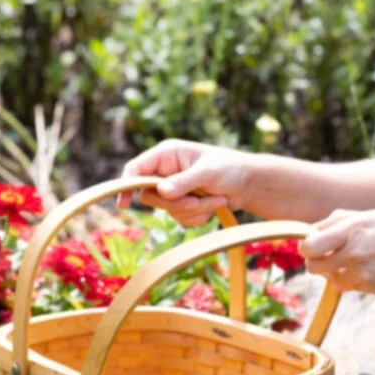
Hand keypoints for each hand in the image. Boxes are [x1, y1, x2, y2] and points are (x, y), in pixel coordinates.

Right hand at [116, 139, 254, 226]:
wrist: (250, 184)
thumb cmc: (231, 168)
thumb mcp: (209, 173)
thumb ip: (185, 182)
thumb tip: (162, 191)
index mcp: (167, 154)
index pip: (136, 169)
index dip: (126, 185)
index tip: (123, 203)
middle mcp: (166, 171)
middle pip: (150, 196)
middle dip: (176, 203)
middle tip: (199, 200)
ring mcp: (173, 189)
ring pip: (168, 210)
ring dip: (194, 210)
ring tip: (217, 199)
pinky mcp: (182, 204)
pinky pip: (180, 219)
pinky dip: (199, 217)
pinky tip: (215, 206)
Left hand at [296, 208, 374, 295]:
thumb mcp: (371, 214)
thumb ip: (339, 221)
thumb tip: (314, 230)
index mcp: (352, 231)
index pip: (308, 247)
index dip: (306, 247)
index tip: (312, 245)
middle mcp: (355, 255)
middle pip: (314, 268)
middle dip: (316, 262)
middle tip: (328, 255)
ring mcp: (364, 275)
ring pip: (332, 279)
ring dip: (337, 271)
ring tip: (359, 258)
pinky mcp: (374, 290)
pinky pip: (352, 286)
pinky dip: (355, 278)